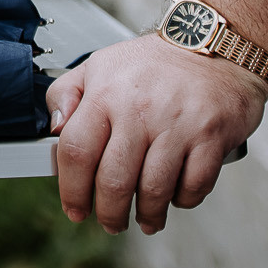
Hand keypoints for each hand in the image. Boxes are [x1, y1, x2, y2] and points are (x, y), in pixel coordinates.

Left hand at [47, 34, 267, 233]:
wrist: (213, 44)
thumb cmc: (155, 62)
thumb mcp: (98, 65)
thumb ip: (66, 94)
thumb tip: (53, 128)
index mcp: (106, 93)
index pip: (76, 151)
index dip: (71, 189)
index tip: (74, 207)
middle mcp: (138, 109)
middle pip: (113, 181)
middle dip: (109, 213)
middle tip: (110, 222)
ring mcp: (176, 125)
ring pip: (154, 190)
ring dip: (148, 215)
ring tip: (146, 219)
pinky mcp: (211, 137)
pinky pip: (193, 186)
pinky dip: (184, 200)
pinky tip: (176, 196)